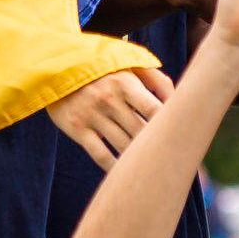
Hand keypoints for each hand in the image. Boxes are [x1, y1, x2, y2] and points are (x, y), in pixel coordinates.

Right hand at [47, 63, 172, 168]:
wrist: (59, 71)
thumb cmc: (106, 70)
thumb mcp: (130, 66)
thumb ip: (158, 81)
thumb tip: (179, 100)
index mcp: (125, 83)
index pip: (153, 108)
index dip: (168, 124)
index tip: (179, 134)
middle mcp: (109, 100)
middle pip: (139, 129)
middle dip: (155, 143)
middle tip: (170, 154)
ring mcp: (92, 116)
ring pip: (122, 144)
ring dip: (138, 155)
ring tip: (153, 165)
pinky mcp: (77, 129)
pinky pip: (100, 153)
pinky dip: (113, 165)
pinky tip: (125, 171)